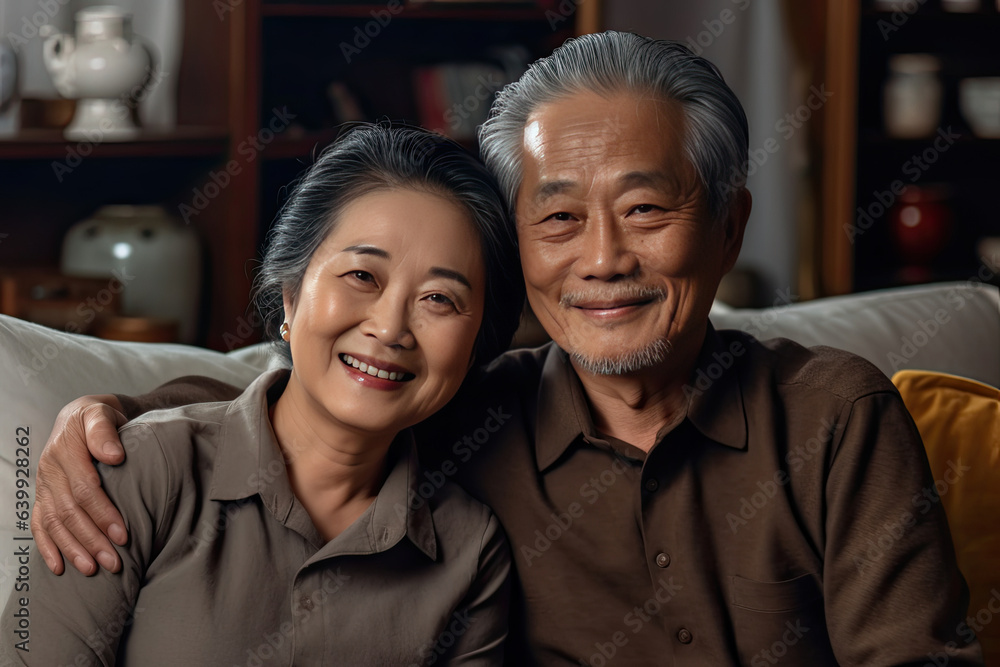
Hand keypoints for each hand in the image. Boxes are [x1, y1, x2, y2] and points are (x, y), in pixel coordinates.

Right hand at [32, 395, 128, 575]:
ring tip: (92, 570)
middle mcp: (50, 470)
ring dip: (73, 549)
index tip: (123, 535)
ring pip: (54, 523)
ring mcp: (43, 485)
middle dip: (92, 540)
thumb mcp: (102, 414)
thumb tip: (114, 456)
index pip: (85, 489)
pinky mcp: (42, 495)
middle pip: (69, 512)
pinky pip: (39, 524)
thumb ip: (105, 432)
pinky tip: (59, 567)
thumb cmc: (98, 417)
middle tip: (114, 562)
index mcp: (66, 450)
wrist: (81, 415)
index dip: (103, 514)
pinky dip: (47, 547)